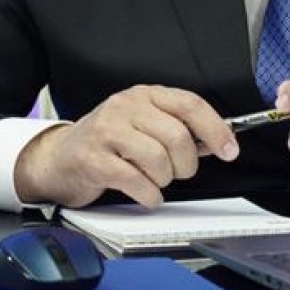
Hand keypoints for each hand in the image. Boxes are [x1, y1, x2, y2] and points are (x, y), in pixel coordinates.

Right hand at [14, 85, 238, 207]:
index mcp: (145, 95)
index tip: (229, 150)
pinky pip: (135, 181)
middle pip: (177, 136)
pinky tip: (146, 193)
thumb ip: (179, 130)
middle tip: (179, 172)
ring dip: (164, 179)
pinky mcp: (93, 159)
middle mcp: (126, 107)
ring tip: (155, 181)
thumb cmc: (109, 142)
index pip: (190, 104)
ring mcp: (107, 131)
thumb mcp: (144, 125)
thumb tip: (218, 141)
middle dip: (186, 163)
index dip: (215, 128)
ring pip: (157, 159)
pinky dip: (149, 194)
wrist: (61, 157)